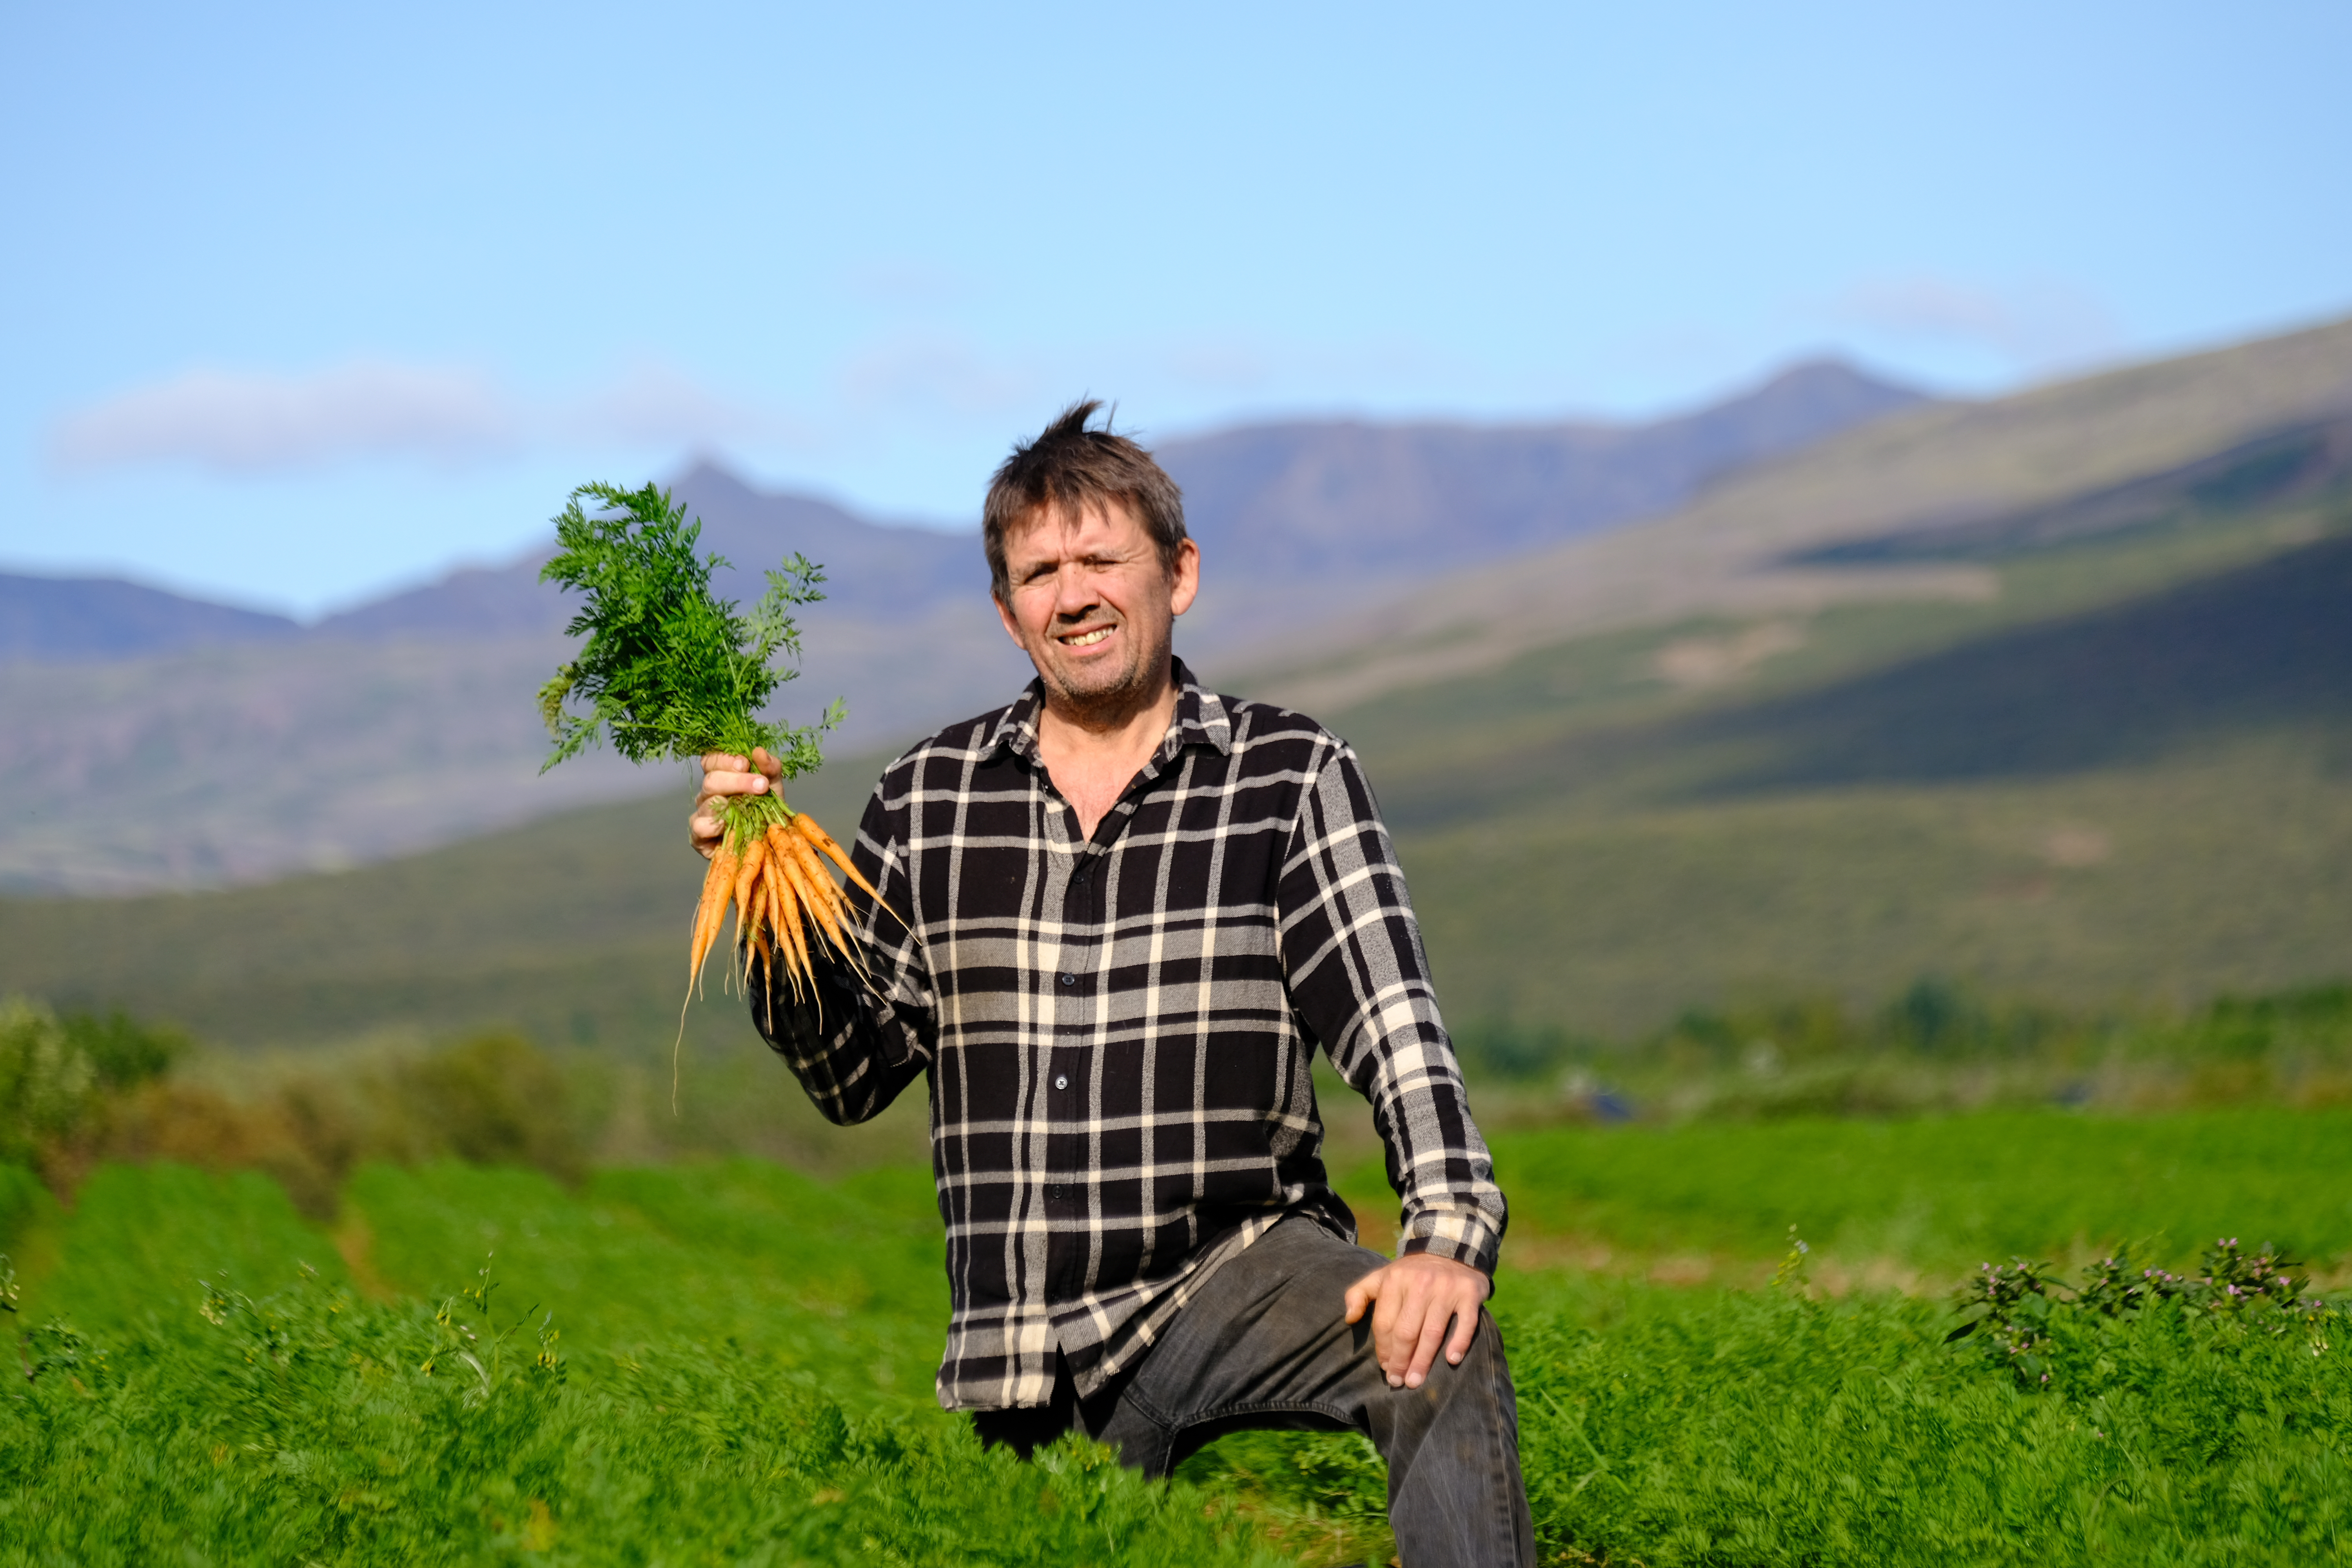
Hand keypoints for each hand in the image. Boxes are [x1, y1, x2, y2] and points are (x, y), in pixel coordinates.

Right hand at [690, 747, 780, 858]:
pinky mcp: (699, 837)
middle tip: (761, 786)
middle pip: (710, 780)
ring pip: (705, 802)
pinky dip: (714, 825)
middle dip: (736, 781)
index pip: (711, 761)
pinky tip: (728, 825)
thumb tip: (758, 752)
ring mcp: (702, 814)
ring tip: (747, 807)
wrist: (770, 845)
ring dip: (729, 802)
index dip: (725, 760)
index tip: (745, 763)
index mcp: (722, 776)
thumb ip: (769, 768)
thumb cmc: (767, 812)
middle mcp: (708, 794)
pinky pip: (699, 826)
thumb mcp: (774, 786)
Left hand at [1343, 1252, 1490, 1389]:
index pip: (1385, 1323)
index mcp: (1395, 1280)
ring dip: (1423, 1361)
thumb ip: (1359, 1293)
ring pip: (1432, 1332)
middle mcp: (1420, 1284)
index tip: (1385, 1368)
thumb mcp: (1381, 1276)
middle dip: (1400, 1361)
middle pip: (1407, 1331)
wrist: (1451, 1249)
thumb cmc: (1411, 1273)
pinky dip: (1459, 1342)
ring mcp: (1446, 1289)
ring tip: (1415, 1381)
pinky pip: (1465, 1323)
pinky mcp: (1469, 1294)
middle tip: (1398, 1382)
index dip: (1383, 1349)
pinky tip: (1451, 1360)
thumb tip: (1349, 1318)